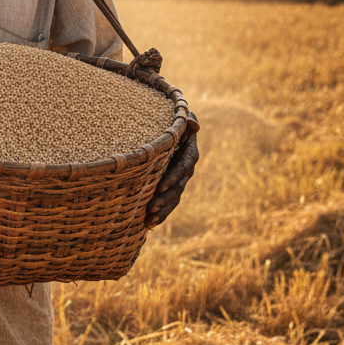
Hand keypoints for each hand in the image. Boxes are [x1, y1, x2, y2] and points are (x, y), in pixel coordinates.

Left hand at [145, 113, 199, 229]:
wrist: (174, 129)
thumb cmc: (175, 121)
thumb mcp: (180, 120)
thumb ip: (186, 124)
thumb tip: (194, 125)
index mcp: (189, 155)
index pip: (182, 168)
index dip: (172, 178)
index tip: (161, 186)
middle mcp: (186, 170)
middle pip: (177, 188)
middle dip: (164, 199)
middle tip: (150, 208)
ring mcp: (179, 180)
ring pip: (173, 199)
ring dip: (162, 211)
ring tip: (149, 221)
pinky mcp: (171, 187)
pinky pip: (168, 202)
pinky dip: (160, 214)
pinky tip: (150, 225)